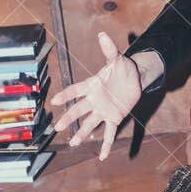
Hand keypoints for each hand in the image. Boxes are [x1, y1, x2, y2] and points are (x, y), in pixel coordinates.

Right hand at [48, 30, 141, 161]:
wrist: (136, 79)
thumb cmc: (123, 68)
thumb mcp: (118, 59)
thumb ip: (109, 49)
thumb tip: (102, 34)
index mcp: (93, 86)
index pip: (76, 90)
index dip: (66, 95)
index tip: (55, 101)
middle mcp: (95, 100)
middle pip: (79, 110)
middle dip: (69, 118)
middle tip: (57, 126)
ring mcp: (103, 111)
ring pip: (90, 123)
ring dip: (82, 133)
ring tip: (73, 143)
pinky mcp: (114, 118)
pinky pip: (109, 133)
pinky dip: (106, 144)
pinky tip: (102, 156)